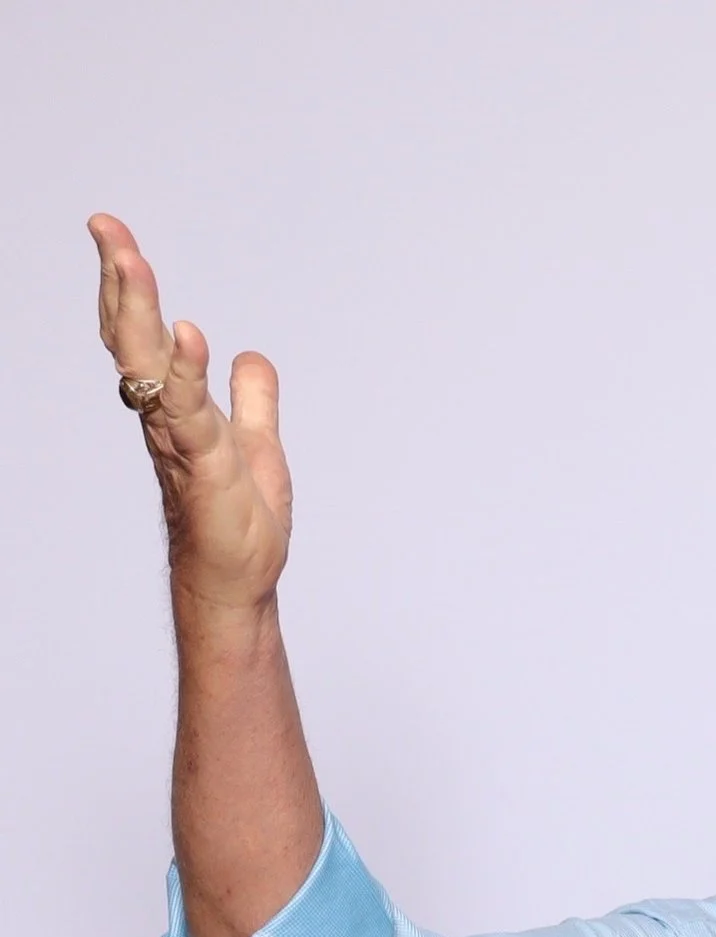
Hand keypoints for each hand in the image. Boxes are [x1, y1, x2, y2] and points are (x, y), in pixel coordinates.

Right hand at [89, 214, 291, 613]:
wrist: (238, 576)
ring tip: (133, 260)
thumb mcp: (256, 442)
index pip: (143, 334)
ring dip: (141, 311)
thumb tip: (251, 357)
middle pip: (132, 337)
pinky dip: (190, 373)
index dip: (126, 287)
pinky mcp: (203, 465)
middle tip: (106, 227)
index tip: (112, 234)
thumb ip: (252, 398)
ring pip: (149, 365)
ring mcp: (180, 438)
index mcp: (174, 404)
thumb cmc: (237, 516)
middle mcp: (165, 415)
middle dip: (120, 281)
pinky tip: (193, 335)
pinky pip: (191, 412)